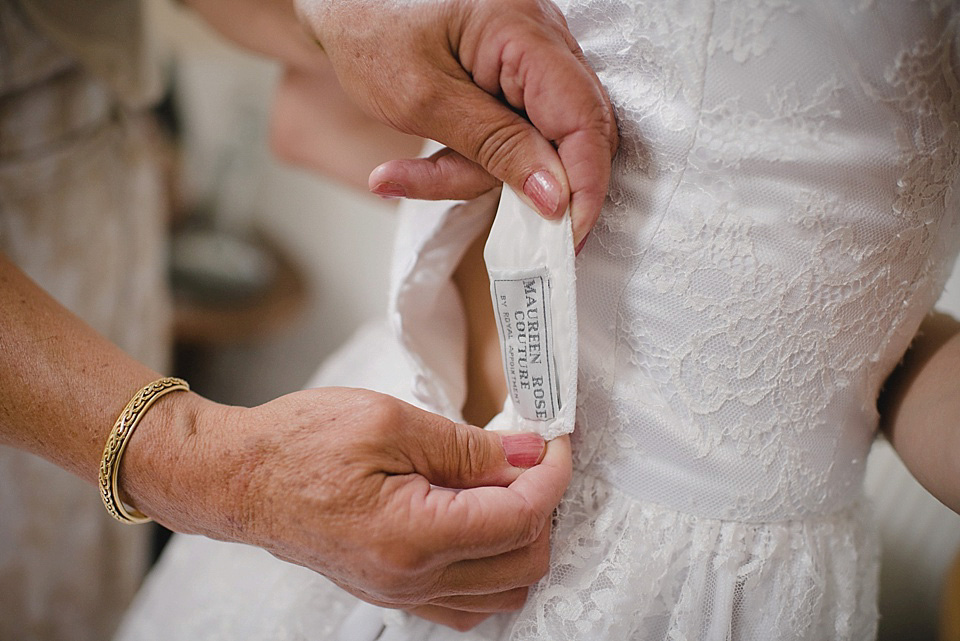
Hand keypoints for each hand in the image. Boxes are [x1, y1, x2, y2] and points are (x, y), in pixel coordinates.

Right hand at [125, 387, 570, 630]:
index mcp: (411, 534)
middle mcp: (410, 579)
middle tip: (532, 457)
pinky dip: (494, 569)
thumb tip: (529, 455)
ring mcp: (401, 594)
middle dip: (544, 505)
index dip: (552, 477)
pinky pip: (468, 604)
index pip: (518, 518)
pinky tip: (482, 526)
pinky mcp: (394, 592)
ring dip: (523, 538)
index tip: (556, 444)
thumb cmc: (299, 443)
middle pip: (523, 561)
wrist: (240, 478)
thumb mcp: (390, 422)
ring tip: (508, 487)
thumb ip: (470, 447)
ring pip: (504, 590)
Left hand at [296, 0, 617, 245]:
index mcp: (522, 31)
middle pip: (570, 134)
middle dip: (523, 184)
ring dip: (476, 172)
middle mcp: (541, 39)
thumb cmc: (368, 32)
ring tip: (406, 175)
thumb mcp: (423, 101)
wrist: (341, 3)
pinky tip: (419, 166)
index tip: (567, 237)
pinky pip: (514, 135)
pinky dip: (473, 160)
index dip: (584, 184)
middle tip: (478, 216)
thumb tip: (555, 196)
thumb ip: (495, 147)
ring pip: (537, 144)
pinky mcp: (514, 79)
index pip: (583, 118)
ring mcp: (530, 58)